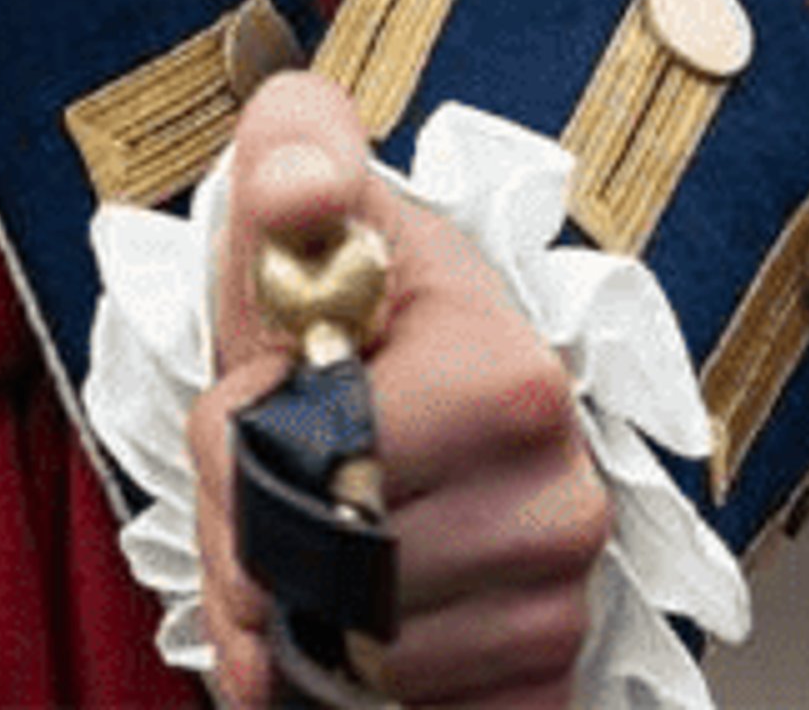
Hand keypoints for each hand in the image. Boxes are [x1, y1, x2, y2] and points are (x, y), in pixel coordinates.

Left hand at [193, 75, 611, 709]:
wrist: (408, 366)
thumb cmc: (343, 278)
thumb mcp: (305, 178)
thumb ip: (294, 152)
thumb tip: (304, 189)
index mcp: (513, 378)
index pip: (328, 466)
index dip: (244, 449)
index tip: (245, 409)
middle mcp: (565, 502)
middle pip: (344, 581)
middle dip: (254, 546)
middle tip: (251, 492)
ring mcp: (564, 605)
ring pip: (367, 668)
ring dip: (293, 625)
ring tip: (295, 543)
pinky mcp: (544, 686)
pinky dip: (347, 695)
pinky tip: (340, 620)